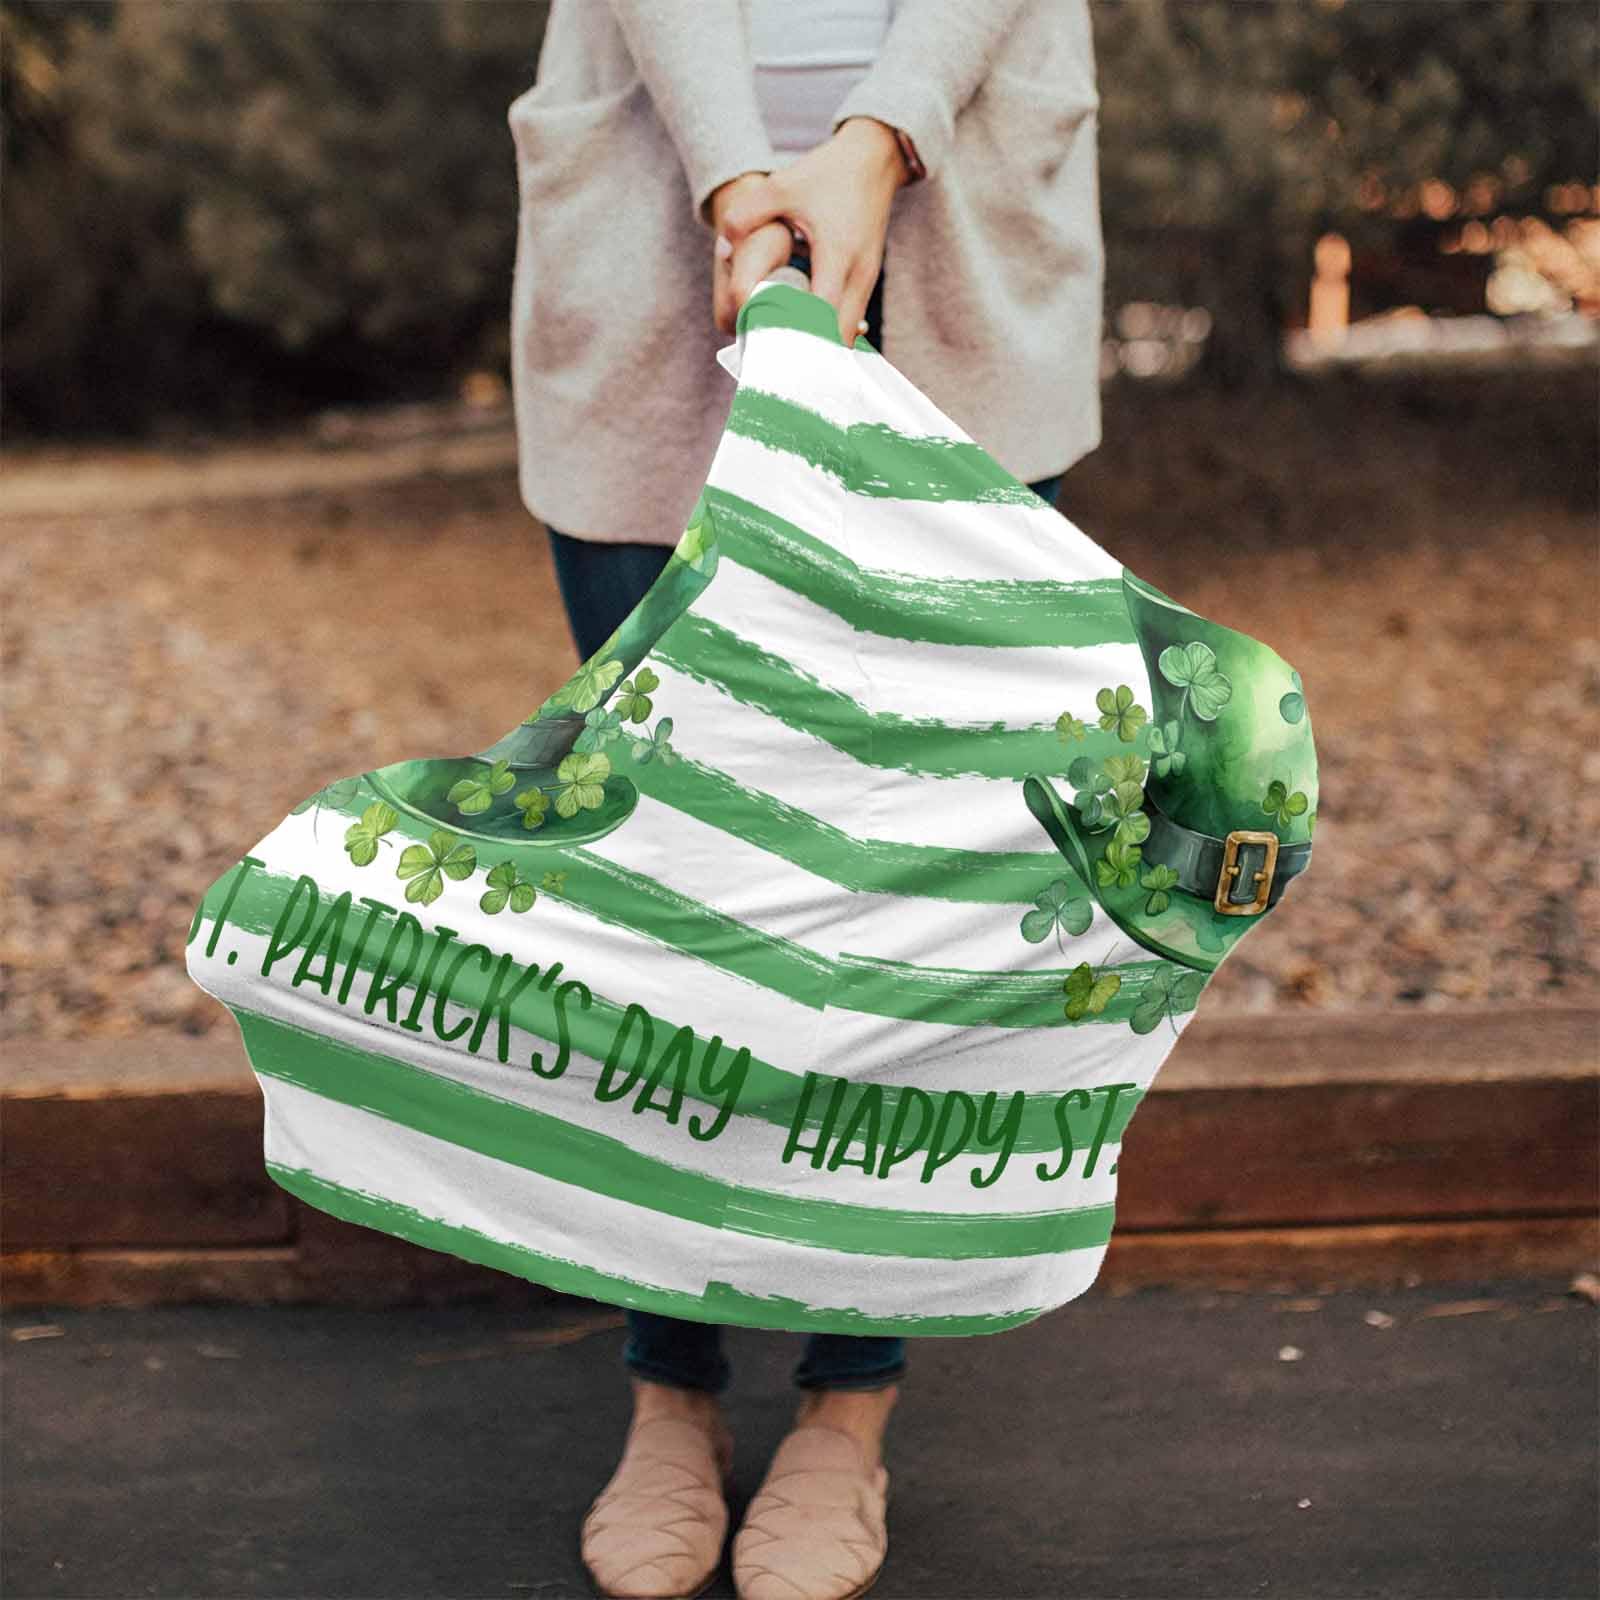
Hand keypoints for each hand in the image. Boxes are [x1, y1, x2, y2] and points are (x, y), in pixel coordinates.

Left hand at [714, 118, 908, 345]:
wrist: (873, 159)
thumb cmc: (827, 174)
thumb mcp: (782, 186)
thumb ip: (746, 214)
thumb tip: (722, 248)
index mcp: (837, 256)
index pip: (821, 317)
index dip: (797, 340)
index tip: (771, 353)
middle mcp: (858, 275)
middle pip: (838, 339)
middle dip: (809, 355)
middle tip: (774, 365)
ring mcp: (867, 281)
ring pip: (846, 335)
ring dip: (819, 347)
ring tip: (785, 356)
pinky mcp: (866, 281)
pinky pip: (849, 322)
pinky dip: (828, 334)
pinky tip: (803, 337)